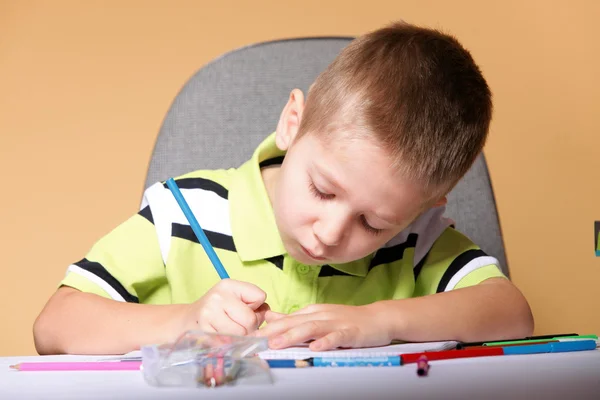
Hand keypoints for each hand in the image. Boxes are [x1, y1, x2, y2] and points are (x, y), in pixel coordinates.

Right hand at [175, 279, 269, 336]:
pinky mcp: (204, 331)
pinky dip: (230, 344)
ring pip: (241, 334)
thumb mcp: (235, 299)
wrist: (188, 320)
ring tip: (231, 331)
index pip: (260, 296)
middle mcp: (218, 297)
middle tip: (239, 325)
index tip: (245, 309)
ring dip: (240, 337)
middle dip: (250, 327)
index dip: (257, 307)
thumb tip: (267, 315)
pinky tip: (223, 337)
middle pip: (250, 319)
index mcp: (228, 285)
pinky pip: (229, 343)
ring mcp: (209, 314)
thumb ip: (255, 304)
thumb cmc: (218, 310)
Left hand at [253, 303, 391, 350]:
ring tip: (277, 343)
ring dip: (293, 335)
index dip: (268, 327)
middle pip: (295, 322)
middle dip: (274, 331)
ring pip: (312, 328)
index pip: (287, 320)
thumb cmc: (347, 320)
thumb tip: (271, 316)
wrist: (378, 318)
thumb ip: (296, 318)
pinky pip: (337, 337)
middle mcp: (322, 315)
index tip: (249, 336)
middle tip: (256, 340)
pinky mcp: (351, 333)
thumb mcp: (319, 316)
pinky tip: (316, 348)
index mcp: (313, 312)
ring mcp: (336, 323)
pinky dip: (326, 342)